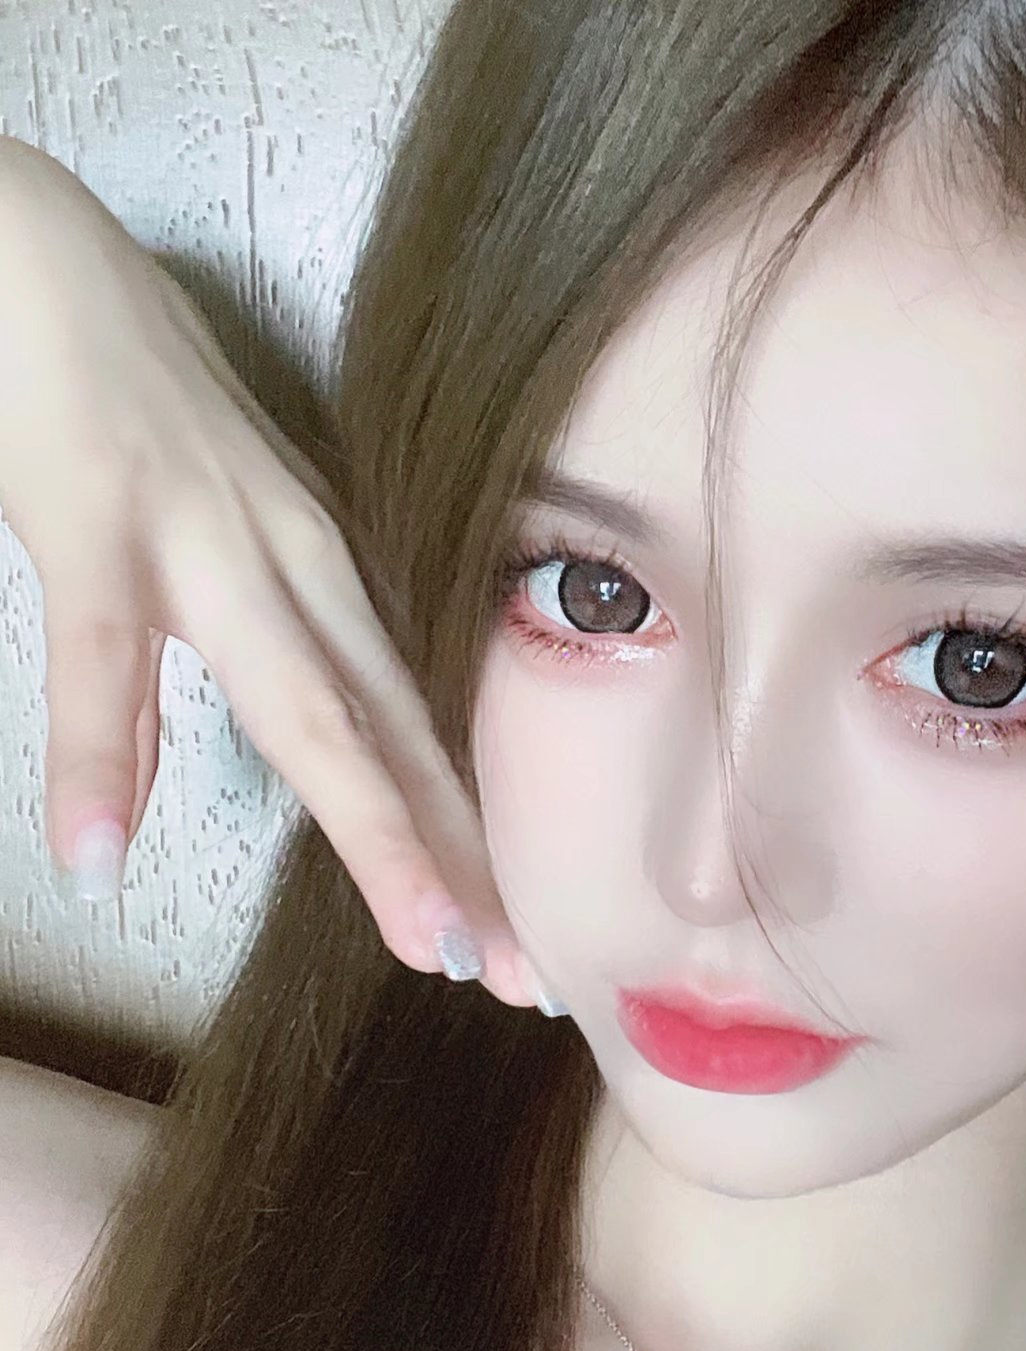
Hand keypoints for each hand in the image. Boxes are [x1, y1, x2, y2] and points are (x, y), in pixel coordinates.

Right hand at [0, 135, 540, 1007]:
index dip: (468, 844)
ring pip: (306, 702)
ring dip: (373, 830)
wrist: (25, 248)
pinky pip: (100, 648)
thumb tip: (141, 797)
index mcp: (315, 574)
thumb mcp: (170, 556)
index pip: (410, 731)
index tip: (525, 951)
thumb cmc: (114, 407)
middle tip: (528, 981)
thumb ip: (160, 676)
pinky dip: (95, 750)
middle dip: (463, 863)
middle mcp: (290, 560)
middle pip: (394, 736)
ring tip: (423, 947)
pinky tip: (96, 852)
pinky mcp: (93, 507)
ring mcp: (203, 533)